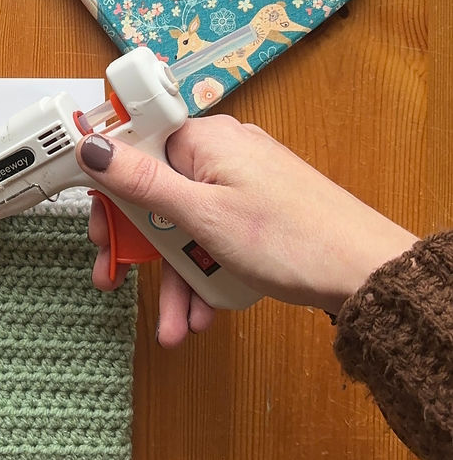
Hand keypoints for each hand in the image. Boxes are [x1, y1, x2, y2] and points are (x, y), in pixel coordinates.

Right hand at [76, 115, 417, 346]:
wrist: (367, 272)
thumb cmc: (294, 239)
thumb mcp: (201, 216)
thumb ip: (141, 182)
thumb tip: (92, 148)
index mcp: (203, 139)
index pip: (132, 146)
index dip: (106, 188)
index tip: (95, 224)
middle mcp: (220, 152)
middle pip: (155, 194)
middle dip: (140, 248)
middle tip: (115, 277)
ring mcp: (239, 181)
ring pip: (184, 224)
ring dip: (174, 275)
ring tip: (173, 320)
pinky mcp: (255, 208)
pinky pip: (211, 234)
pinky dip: (203, 270)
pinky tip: (203, 309)